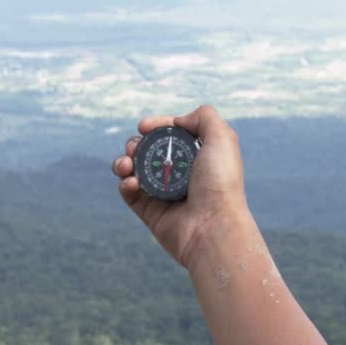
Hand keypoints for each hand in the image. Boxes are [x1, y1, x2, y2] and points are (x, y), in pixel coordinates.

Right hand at [113, 105, 250, 267]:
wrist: (213, 227)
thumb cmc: (220, 183)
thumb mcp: (222, 139)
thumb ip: (204, 117)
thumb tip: (179, 120)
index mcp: (197, 156)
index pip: (170, 135)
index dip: (156, 127)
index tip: (144, 126)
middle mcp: (180, 174)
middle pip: (148, 151)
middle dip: (135, 144)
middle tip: (134, 147)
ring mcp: (164, 193)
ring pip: (134, 171)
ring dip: (123, 162)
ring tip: (125, 164)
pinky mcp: (150, 212)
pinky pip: (130, 193)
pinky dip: (125, 184)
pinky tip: (132, 182)